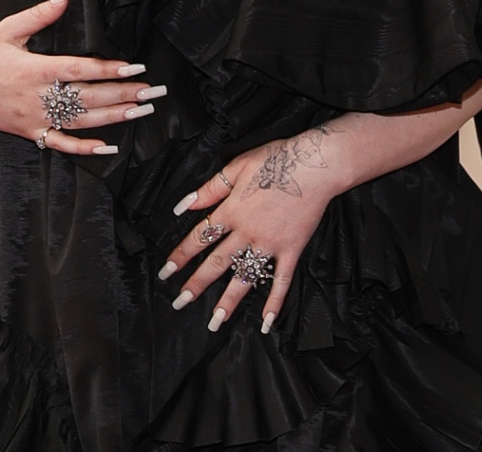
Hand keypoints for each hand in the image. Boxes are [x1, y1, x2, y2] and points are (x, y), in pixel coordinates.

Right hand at [0, 0, 166, 154]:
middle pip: (87, 97)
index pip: (78, 70)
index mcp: (34, 70)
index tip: (134, 67)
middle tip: (152, 91)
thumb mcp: (8, 30)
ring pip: (81, 121)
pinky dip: (85, 148)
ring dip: (114, 117)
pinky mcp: (33, 134)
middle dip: (122, 94)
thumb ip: (40, 14)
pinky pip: (62, 145)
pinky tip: (109, 147)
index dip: (107, 69)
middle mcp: (38, 97)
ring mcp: (36, 119)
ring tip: (142, 111)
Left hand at [159, 126, 341, 333]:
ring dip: (228, 301)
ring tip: (215, 321)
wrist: (314, 166)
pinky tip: (266, 321)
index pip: (200, 237)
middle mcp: (247, 232)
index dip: (181, 254)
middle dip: (197, 284)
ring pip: (245, 277)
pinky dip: (274, 302)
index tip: (167, 271)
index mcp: (231, 210)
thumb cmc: (276, 159)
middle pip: (217, 262)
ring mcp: (270, 244)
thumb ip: (210, 189)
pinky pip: (281, 280)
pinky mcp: (291, 249)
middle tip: (180, 303)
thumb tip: (184, 206)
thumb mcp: (237, 166)